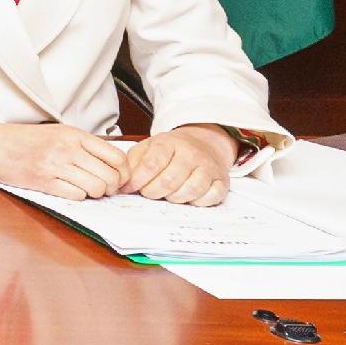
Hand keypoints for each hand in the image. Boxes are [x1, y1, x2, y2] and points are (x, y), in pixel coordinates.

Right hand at [0, 122, 129, 198]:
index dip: (124, 172)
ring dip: (96, 194)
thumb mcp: (60, 132)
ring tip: (88, 190)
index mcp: (75, 135)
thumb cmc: (27, 140)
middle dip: (112, 187)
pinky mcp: (45, 182)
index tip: (120, 177)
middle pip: (110, 176)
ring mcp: (57, 166)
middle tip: (105, 188)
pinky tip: (71, 191)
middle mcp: (69, 149)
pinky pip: (77, 196)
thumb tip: (113, 164)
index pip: (117, 156)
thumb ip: (85, 145)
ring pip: (96, 188)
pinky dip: (79, 197)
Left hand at [116, 124, 240, 207]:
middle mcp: (191, 154)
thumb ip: (133, 162)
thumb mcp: (148, 147)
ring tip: (167, 194)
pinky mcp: (222, 181)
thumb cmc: (172, 149)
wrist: (204, 142)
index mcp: (169, 143)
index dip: (138, 181)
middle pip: (169, 180)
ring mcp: (208, 167)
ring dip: (174, 198)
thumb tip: (122, 183)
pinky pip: (211, 197)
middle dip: (153, 192)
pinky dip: (198, 202)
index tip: (130, 188)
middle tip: (148, 192)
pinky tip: (188, 197)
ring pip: (191, 190)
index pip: (152, 164)